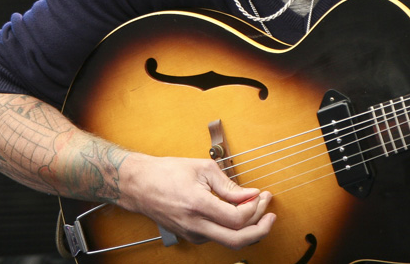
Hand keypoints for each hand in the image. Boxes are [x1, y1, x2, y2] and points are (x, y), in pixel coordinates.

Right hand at [118, 153, 275, 249]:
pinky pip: (219, 236)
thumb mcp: (202, 168)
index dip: (254, 208)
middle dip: (260, 229)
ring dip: (248, 228)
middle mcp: (195, 224)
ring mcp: (192, 233)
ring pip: (229, 241)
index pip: (236, 218)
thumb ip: (229, 184)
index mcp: (198, 205)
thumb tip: (250, 194)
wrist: (139, 185)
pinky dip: (234, 227)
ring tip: (258, 208)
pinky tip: (240, 212)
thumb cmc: (166, 172)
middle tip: (271, 215)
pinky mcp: (191, 235)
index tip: (261, 195)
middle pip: (236, 240)